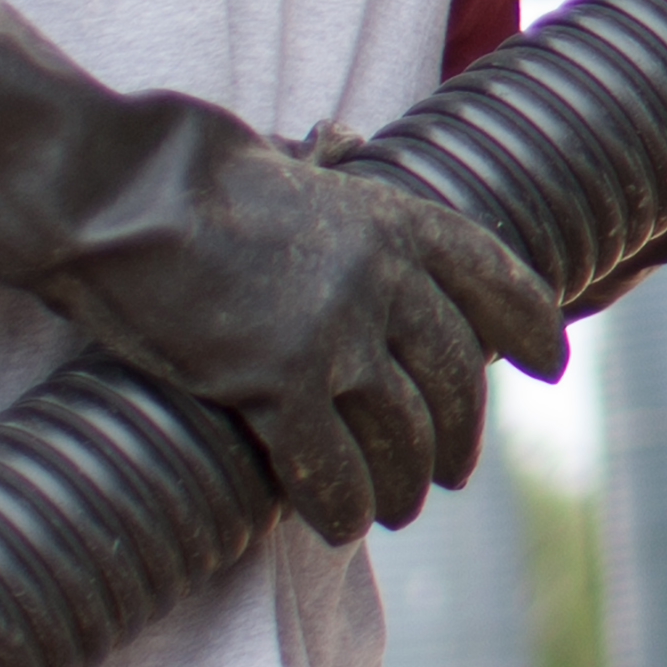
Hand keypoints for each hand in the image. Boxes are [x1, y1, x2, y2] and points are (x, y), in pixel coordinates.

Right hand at [0, 0, 566, 546]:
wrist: (114, 196)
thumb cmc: (181, 171)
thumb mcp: (283, 164)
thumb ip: (329, 177)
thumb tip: (346, 141)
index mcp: (392, 216)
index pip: (494, 277)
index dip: (530, 325)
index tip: (551, 364)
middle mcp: (381, 279)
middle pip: (451, 379)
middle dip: (460, 434)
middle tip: (453, 471)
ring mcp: (333, 336)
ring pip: (401, 439)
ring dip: (404, 484)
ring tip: (395, 507)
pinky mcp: (278, 387)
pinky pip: (330, 471)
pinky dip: (339, 507)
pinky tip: (335, 525)